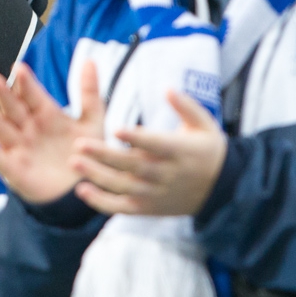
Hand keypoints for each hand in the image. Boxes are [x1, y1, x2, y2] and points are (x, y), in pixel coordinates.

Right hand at [0, 60, 105, 204]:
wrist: (82, 191)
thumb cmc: (86, 155)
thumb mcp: (92, 122)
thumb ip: (89, 93)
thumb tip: (89, 60)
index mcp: (45, 113)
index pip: (32, 94)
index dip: (26, 83)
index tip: (19, 68)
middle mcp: (28, 127)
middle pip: (12, 107)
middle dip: (1, 93)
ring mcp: (18, 147)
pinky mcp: (12, 168)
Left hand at [69, 90, 227, 217]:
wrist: (221, 191)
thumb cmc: (207, 149)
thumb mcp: (205, 125)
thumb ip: (186, 106)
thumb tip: (167, 88)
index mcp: (180, 151)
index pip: (156, 144)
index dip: (137, 138)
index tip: (116, 128)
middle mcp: (166, 174)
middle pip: (133, 165)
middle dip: (105, 155)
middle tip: (79, 143)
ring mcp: (156, 194)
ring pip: (123, 186)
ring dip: (98, 176)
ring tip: (74, 162)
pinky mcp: (148, 208)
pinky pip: (122, 207)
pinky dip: (101, 202)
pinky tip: (82, 190)